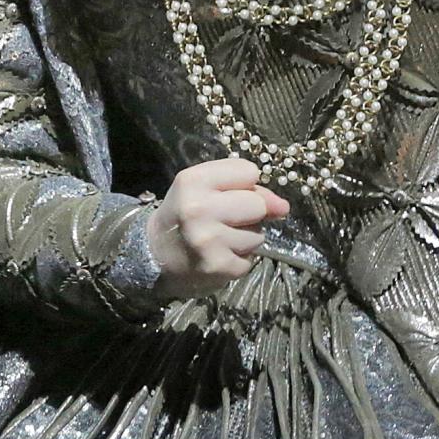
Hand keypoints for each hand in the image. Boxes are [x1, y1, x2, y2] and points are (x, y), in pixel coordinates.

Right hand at [147, 157, 288, 299]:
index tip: (224, 193)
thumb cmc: (184, 213)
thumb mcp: (204, 188)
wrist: (155, 254)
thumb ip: (247, 188)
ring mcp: (209, 240)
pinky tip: (219, 255)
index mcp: (192, 181)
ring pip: (259, 233)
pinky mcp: (220, 267)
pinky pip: (252, 258)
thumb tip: (283, 207)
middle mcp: (199, 209)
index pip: (249, 171)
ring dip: (246, 237)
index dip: (242, 184)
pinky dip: (240, 258)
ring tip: (220, 238)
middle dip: (249, 212)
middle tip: (224, 218)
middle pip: (258, 204)